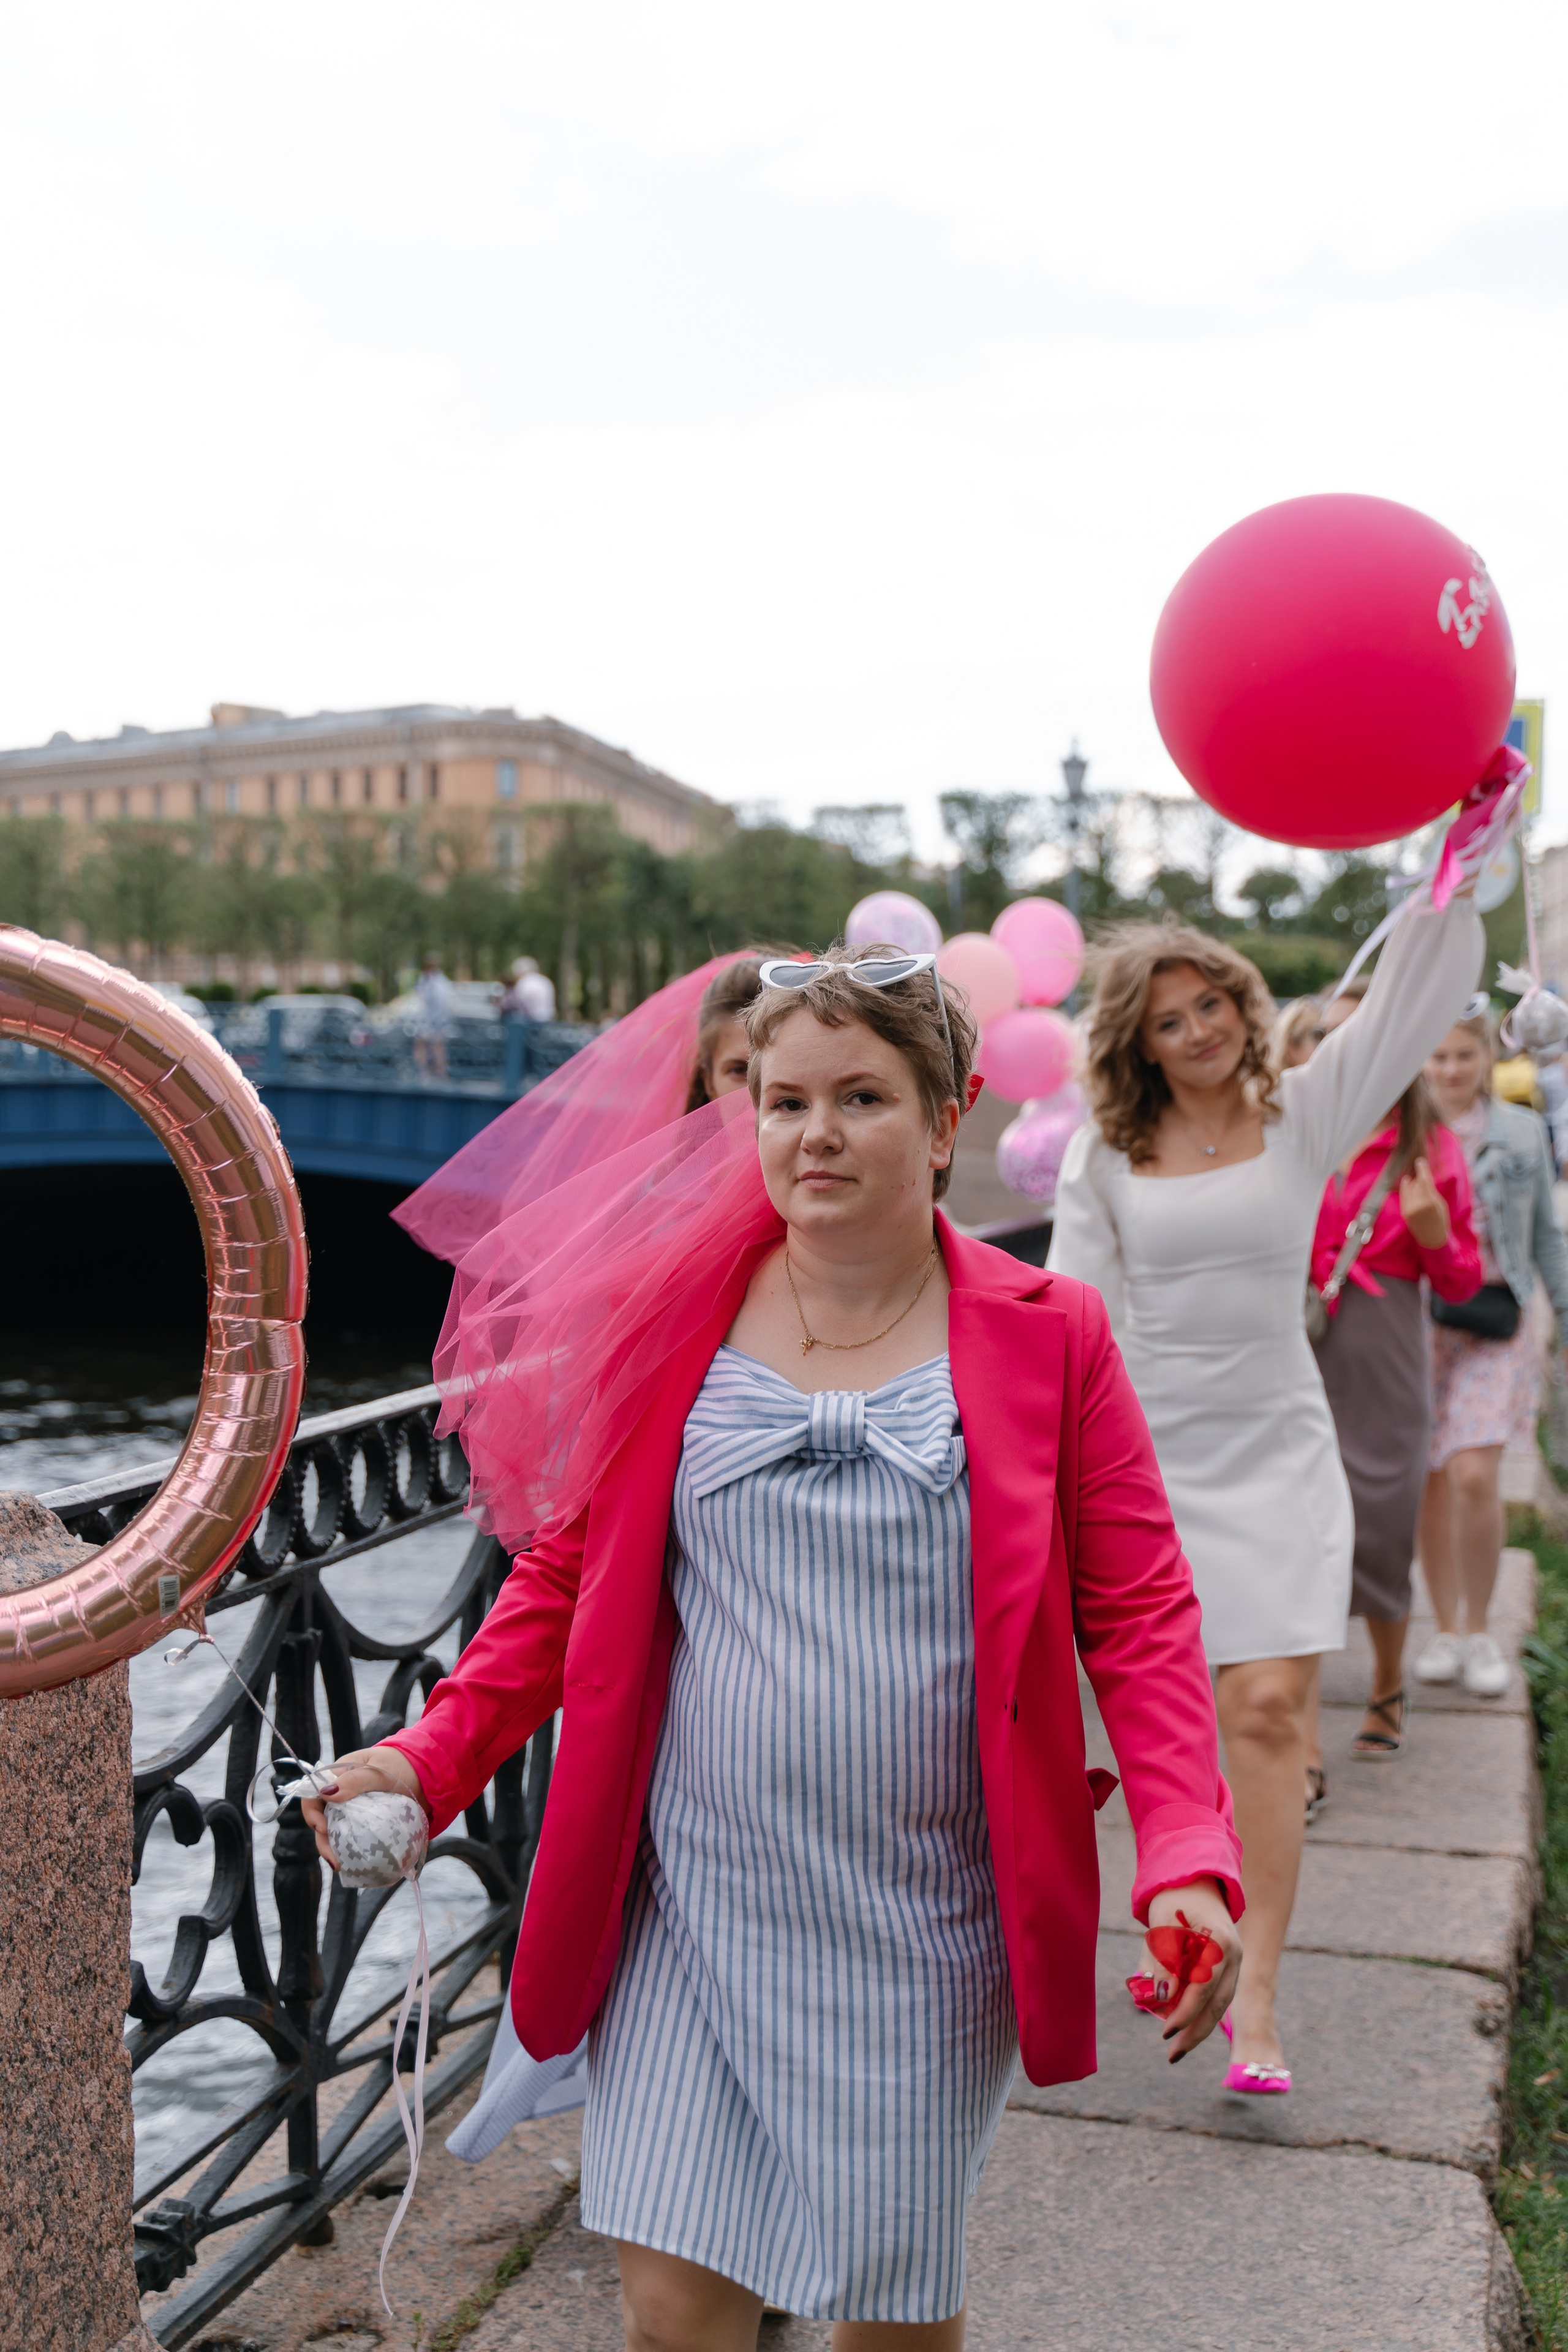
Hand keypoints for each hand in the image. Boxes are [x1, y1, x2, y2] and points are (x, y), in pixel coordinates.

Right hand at [299, 1745, 427, 1871]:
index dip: (311, 1813)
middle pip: (322, 1821)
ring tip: (342, 1867)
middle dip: (323, 1842)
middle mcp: (343, 1796)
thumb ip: (355, 1779)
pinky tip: (355, 1865)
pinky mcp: (367, 1826)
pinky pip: (355, 1840)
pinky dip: (353, 1852)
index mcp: (339, 1777)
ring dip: (336, 1851)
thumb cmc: (401, 1764)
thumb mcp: (379, 1769)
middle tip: (334, 1859)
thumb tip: (325, 1793)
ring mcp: (355, 1812)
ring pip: (336, 1834)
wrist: (427, 1774)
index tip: (322, 1829)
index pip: (313, 1795)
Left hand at [1143, 1879, 1241, 2060]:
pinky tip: (1185, 2028)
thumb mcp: (1162, 1927)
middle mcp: (1234, 1954)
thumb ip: (1163, 1962)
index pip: (1203, 1986)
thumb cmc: (1173, 1900)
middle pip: (1217, 2002)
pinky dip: (1203, 2013)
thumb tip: (1161, 2000)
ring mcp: (1235, 1961)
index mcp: (1219, 1940)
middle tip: (1172, 2053)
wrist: (1195, 1881)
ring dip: (1199, 2028)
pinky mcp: (1229, 1967)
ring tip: (1177, 2049)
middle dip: (1195, 2031)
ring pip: (1221, 2004)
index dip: (1185, 2011)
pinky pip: (1218, 1995)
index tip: (1165, 2031)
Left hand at [1399, 1156, 1449, 1249]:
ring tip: (1414, 1178)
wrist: (1432, 1238)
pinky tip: (1406, 1181)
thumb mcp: (1440, 1203)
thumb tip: (1422, 1178)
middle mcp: (1418, 1206)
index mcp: (1430, 1202)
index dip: (1422, 1170)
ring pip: (1409, 1189)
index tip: (1420, 1161)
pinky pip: (1404, 1196)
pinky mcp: (1404, 1212)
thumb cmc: (1441, 1219)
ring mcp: (1409, 1210)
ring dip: (1412, 1183)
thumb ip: (1431, 1191)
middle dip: (1419, 1178)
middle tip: (1421, 1170)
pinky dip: (1405, 1188)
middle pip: (1416, 1184)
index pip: (1424, 1181)